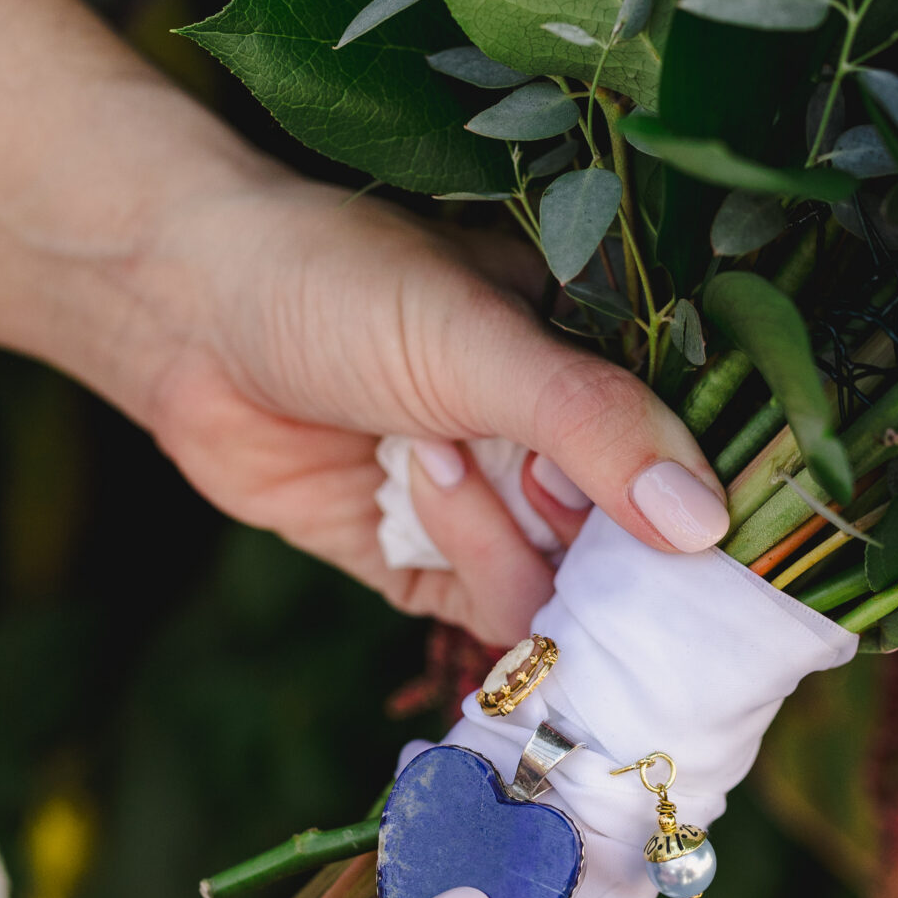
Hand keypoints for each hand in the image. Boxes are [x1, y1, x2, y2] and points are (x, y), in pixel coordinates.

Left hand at [125, 171, 730, 645]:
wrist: (181, 310)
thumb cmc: (335, 283)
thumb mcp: (482, 342)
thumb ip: (597, 425)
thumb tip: (707, 521)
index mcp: (605, 360)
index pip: (704, 451)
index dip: (714, 498)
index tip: (716, 528)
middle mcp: (566, 443)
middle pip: (651, 544)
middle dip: (611, 541)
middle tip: (548, 487)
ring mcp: (501, 508)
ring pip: (574, 589)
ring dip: (509, 540)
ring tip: (434, 459)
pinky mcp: (429, 568)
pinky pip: (496, 613)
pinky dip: (471, 570)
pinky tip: (409, 495)